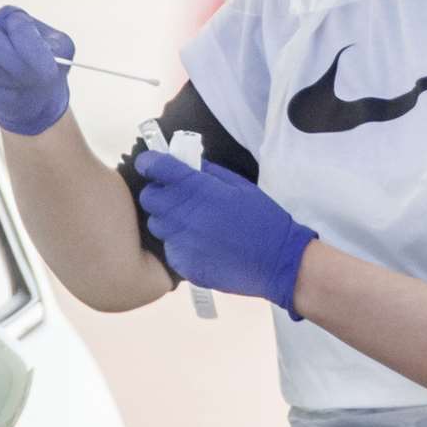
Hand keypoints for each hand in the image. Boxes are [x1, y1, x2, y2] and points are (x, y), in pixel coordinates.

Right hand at [0, 5, 74, 135]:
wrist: (33, 93)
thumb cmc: (47, 66)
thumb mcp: (61, 53)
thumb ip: (55, 52)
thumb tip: (44, 65)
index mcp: (13, 16)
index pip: (19, 28)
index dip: (34, 53)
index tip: (50, 73)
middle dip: (18, 67)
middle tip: (38, 81)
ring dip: (11, 84)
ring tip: (27, 87)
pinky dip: (1, 98)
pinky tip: (13, 96)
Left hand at [135, 152, 317, 319]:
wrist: (277, 262)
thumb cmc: (262, 219)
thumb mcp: (239, 185)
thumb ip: (209, 172)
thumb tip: (187, 164)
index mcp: (198, 189)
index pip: (155, 167)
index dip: (150, 163)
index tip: (152, 164)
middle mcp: (183, 214)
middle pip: (148, 198)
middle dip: (158, 193)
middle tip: (175, 196)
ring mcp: (181, 241)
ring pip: (157, 224)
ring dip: (168, 219)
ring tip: (191, 223)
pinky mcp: (183, 264)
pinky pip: (170, 248)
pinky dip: (179, 244)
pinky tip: (200, 244)